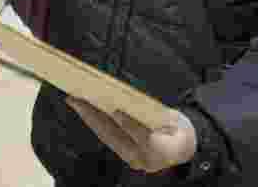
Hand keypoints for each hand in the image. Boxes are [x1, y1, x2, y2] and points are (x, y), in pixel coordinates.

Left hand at [65, 97, 196, 173]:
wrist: (183, 149)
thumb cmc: (179, 130)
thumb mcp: (176, 120)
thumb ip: (157, 114)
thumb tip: (129, 100)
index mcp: (164, 150)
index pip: (144, 138)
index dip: (130, 125)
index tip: (117, 111)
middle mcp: (145, 159)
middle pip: (116, 137)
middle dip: (94, 116)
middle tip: (77, 99)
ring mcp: (133, 160)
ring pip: (107, 137)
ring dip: (88, 117)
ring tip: (74, 100)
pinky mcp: (125, 155)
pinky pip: (107, 137)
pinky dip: (94, 121)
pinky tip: (84, 108)